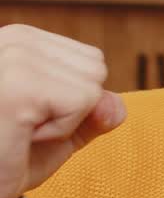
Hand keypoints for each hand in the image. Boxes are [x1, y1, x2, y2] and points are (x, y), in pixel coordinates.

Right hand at [0, 24, 125, 197]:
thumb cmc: (11, 159)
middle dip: (72, 110)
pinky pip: (82, 103)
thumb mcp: (60, 132)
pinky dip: (61, 132)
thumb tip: (118, 106)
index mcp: (20, 38)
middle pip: (96, 68)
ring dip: (64, 123)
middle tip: (27, 127)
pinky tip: (22, 137)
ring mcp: (13, 59)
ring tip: (22, 131)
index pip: (91, 60)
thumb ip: (94, 113)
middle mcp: (13, 39)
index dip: (72, 101)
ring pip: (91, 87)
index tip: (31, 117)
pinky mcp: (19, 87)